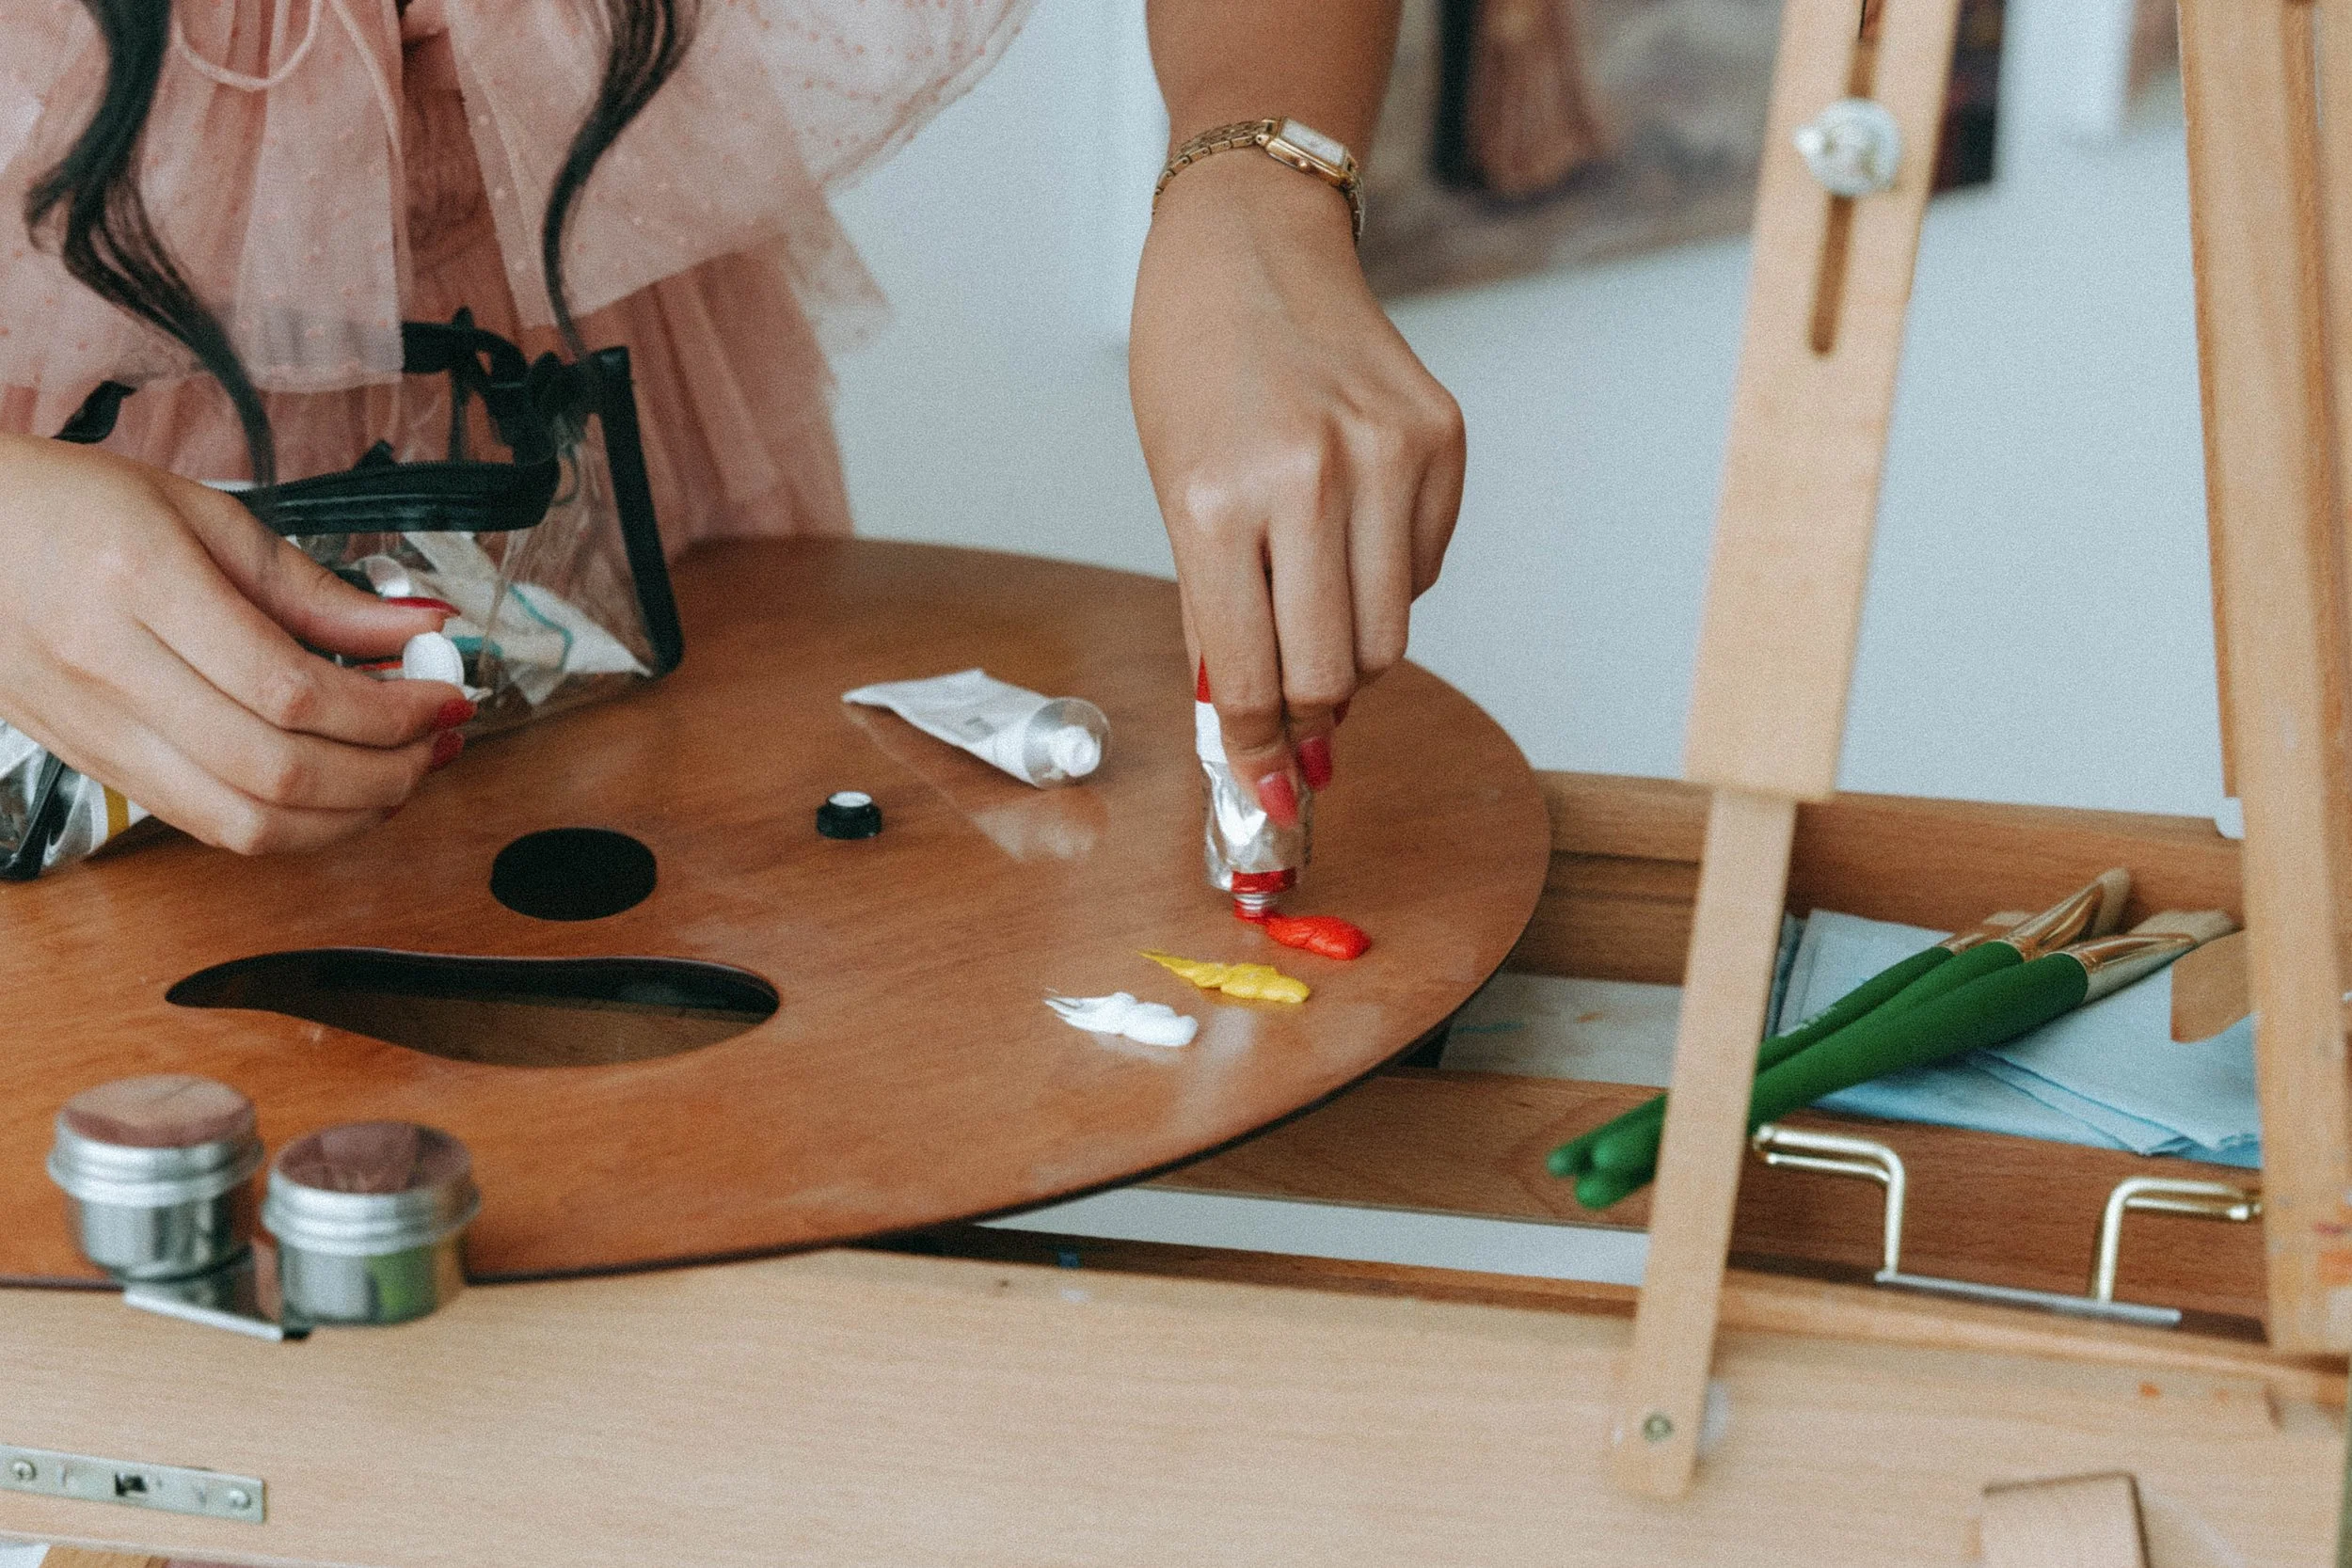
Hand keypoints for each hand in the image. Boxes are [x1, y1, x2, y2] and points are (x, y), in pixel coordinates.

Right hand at [0, 432, 472, 854]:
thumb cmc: (69, 506)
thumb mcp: (203, 515)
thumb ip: (317, 586)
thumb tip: (421, 626)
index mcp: (140, 585)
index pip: (294, 690)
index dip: (391, 711)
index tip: (445, 696)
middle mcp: (110, 670)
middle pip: (278, 771)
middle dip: (388, 770)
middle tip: (439, 741)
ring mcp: (96, 730)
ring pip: (244, 822)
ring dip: (349, 814)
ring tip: (404, 772)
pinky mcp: (94, 766)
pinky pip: (206, 824)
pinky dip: (290, 824)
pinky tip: (336, 789)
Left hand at [1130, 149, 1463, 822]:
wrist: (1251, 244)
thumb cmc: (1193, 371)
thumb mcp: (1175, 495)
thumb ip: (1217, 615)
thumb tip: (1255, 735)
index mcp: (1217, 502)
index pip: (1250, 677)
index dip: (1259, 753)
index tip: (1267, 795)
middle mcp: (1310, 479)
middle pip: (1335, 672)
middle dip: (1310, 716)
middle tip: (1295, 722)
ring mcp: (1388, 455)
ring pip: (1393, 633)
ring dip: (1353, 653)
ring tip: (1315, 614)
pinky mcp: (1443, 439)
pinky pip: (1427, 567)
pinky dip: (1390, 579)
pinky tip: (1352, 530)